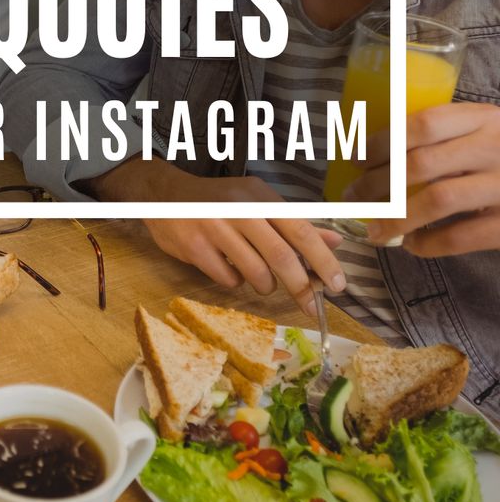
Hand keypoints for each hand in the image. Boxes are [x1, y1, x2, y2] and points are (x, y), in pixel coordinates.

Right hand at [84, 157, 345, 314]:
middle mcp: (239, 209)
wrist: (164, 195)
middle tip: (312, 305)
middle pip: (280, 256)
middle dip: (301, 286)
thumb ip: (295, 224)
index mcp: (260, 196)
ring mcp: (215, 228)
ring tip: (263, 281)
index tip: (338, 285)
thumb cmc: (219, 201)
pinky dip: (236, 282)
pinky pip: (228, 279)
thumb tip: (334, 243)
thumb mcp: (257, 203)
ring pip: (255, 272)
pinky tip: (230, 269)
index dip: (322, 260)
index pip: (300, 230)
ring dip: (266, 285)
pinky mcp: (195, 248)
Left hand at [345, 102, 499, 255]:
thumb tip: (375, 153)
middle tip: (352, 198)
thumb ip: (448, 136)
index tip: (355, 158)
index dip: (381, 142)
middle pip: (420, 163)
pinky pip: (462, 236)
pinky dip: (430, 244)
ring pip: (437, 201)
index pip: (423, 124)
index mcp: (484, 118)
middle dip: (376, 184)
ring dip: (395, 218)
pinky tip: (413, 247)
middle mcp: (496, 147)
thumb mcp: (487, 130)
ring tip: (373, 231)